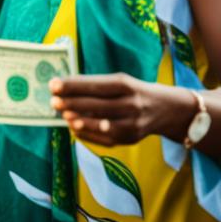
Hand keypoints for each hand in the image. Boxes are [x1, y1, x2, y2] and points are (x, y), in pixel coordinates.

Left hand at [50, 73, 193, 146]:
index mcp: (126, 85)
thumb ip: (95, 86)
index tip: (53, 84)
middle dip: (72, 103)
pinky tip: (74, 128)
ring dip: (80, 120)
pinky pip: (106, 138)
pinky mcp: (131, 139)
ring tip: (63, 116)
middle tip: (52, 101)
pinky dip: (89, 133)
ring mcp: (133, 124)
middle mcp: (131, 104)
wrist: (168, 110)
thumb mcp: (120, 82)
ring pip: (103, 124)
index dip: (73, 86)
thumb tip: (64, 90)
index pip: (95, 85)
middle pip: (98, 105)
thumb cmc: (134, 92)